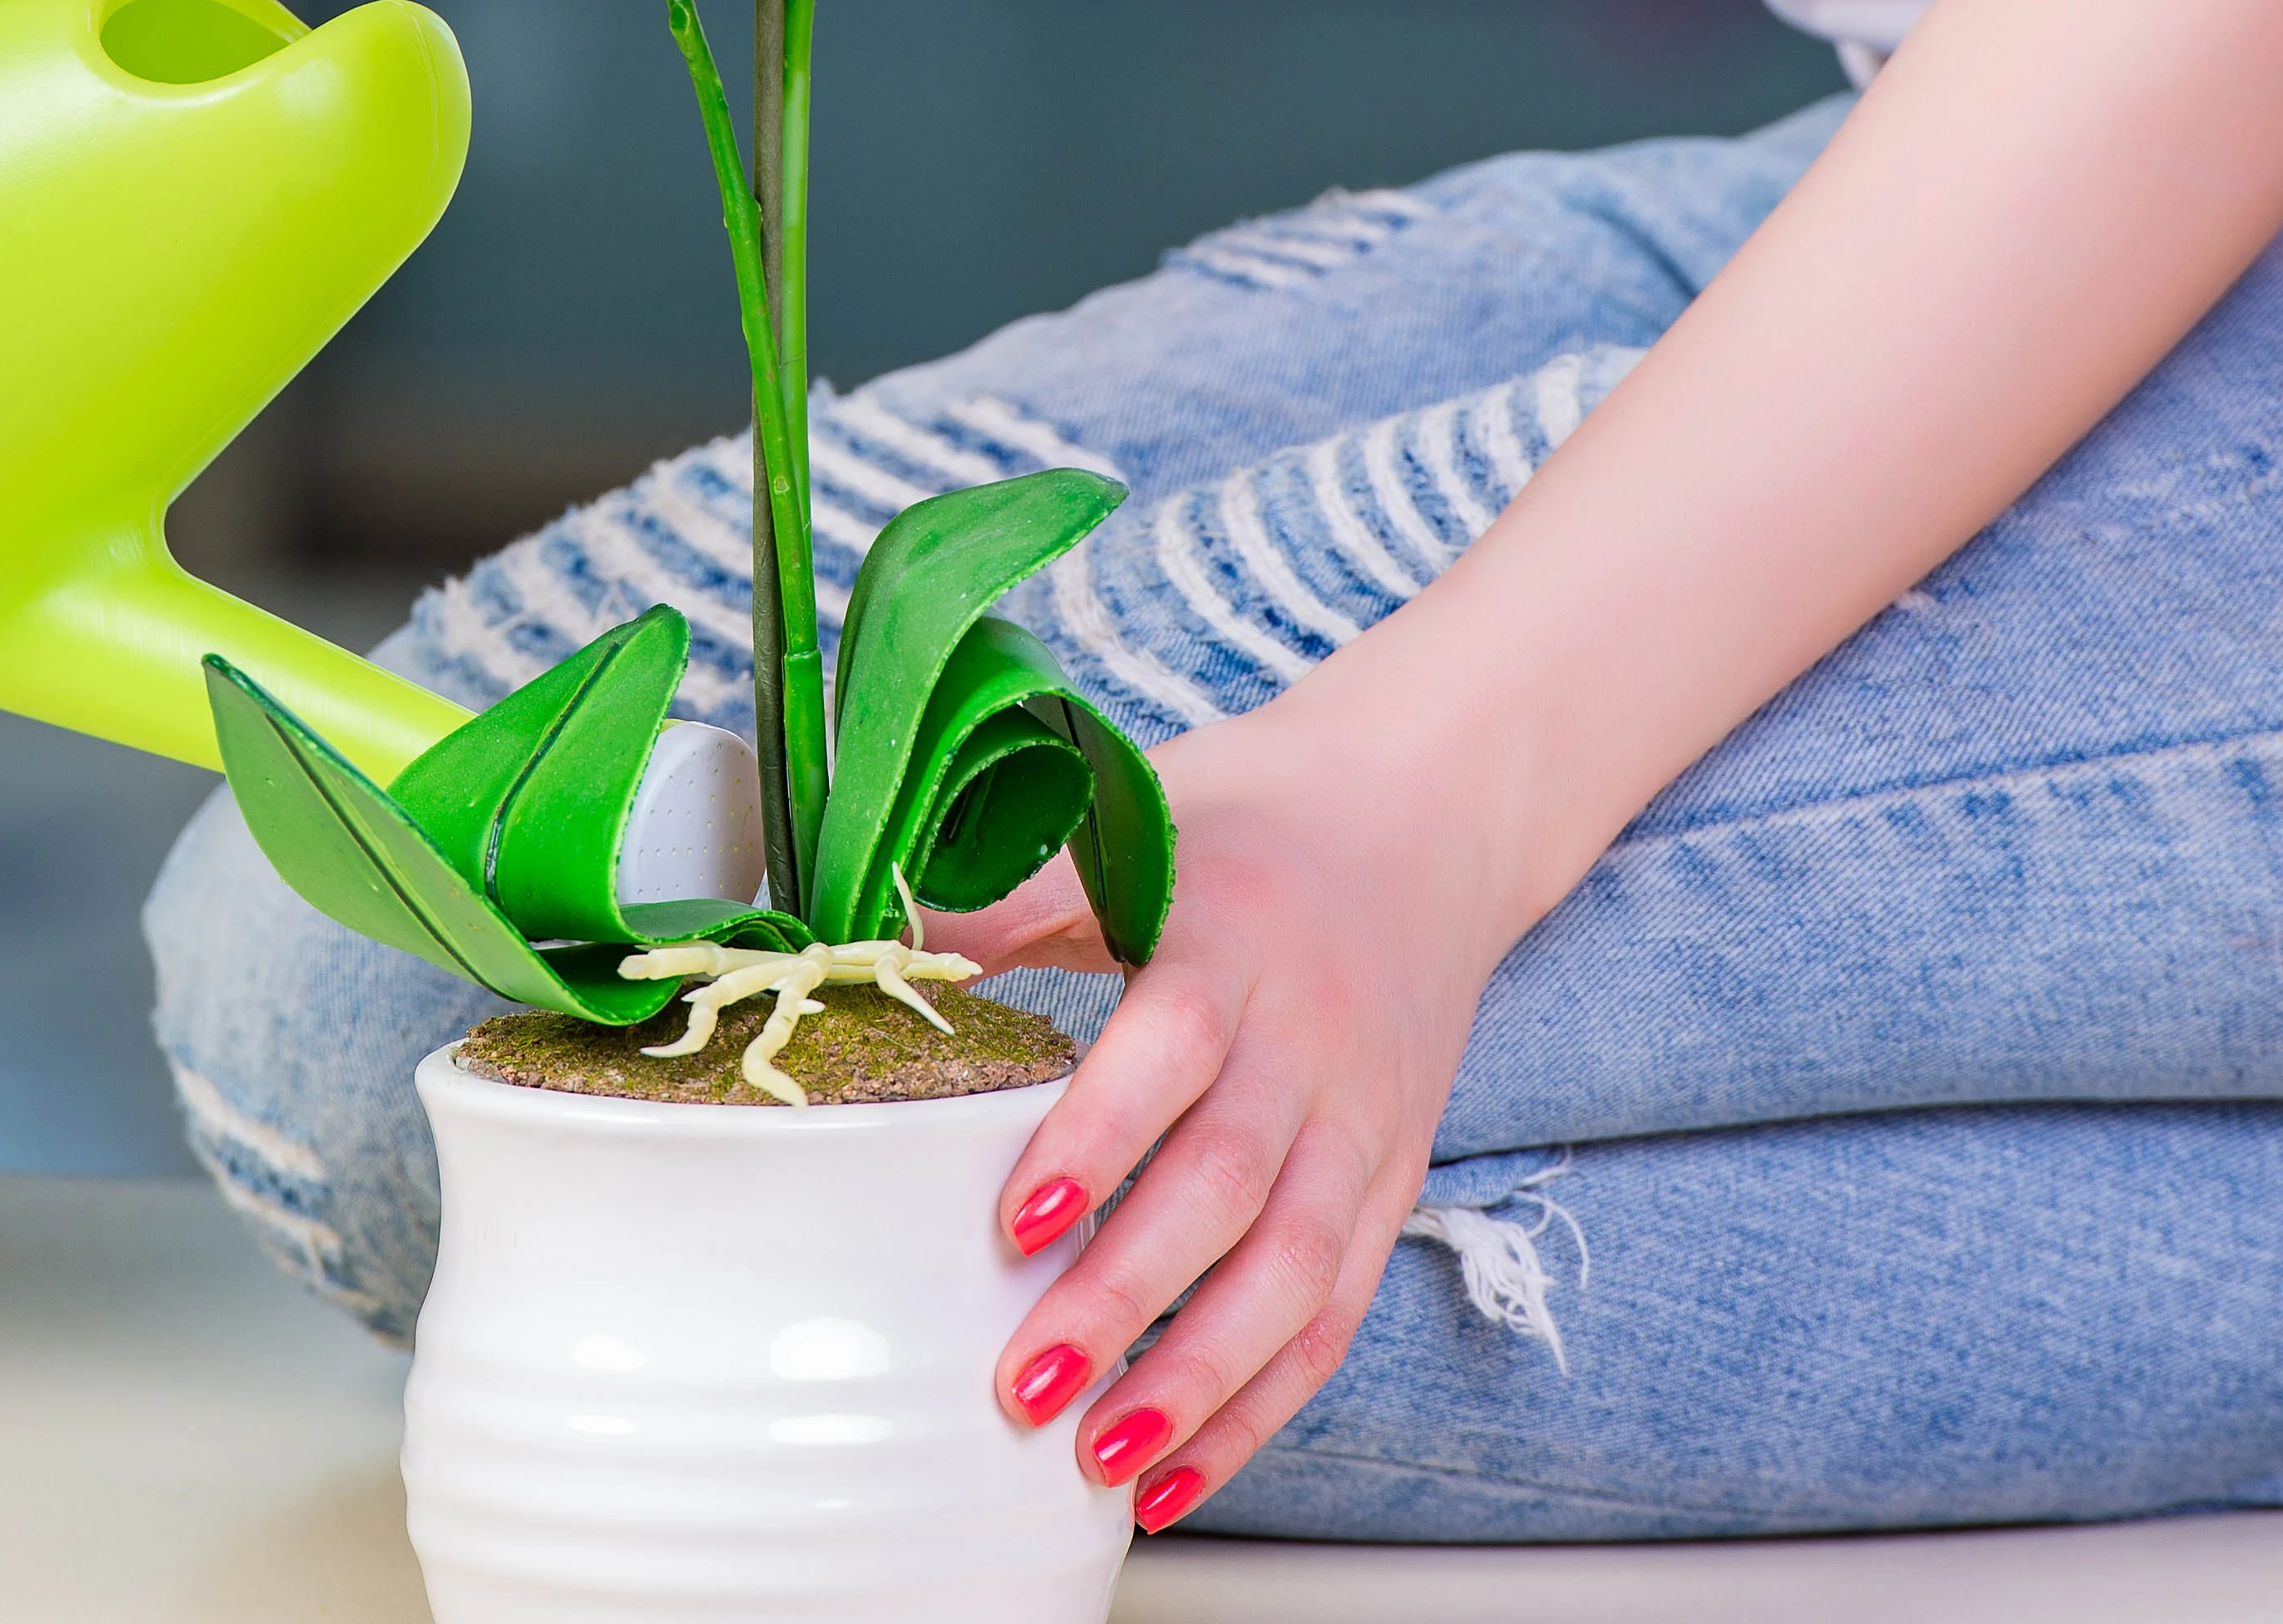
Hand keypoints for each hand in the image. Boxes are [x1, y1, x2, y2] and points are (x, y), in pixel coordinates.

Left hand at [934, 655, 1552, 1532]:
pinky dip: (1262, 1404)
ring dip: (1199, 1377)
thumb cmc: (1248, 823)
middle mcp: (1314, 1038)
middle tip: (1026, 1384)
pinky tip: (1178, 1470)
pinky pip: (1335, 1312)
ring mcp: (1364, 1120)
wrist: (1428, 811)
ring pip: (1296, 1271)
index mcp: (1236, 934)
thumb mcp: (1132, 816)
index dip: (1097, 1138)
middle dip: (1127, 1297)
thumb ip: (1004, 887)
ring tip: (1100, 1458)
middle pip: (1230, 1184)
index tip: (1012, 1225)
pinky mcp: (1392, 1179)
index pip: (1175, 1046)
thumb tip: (855, 943)